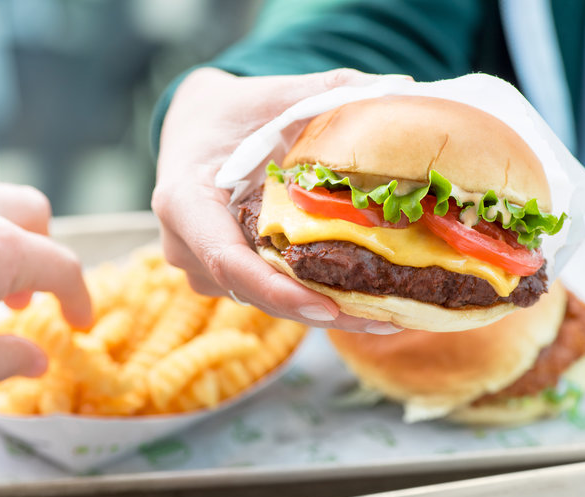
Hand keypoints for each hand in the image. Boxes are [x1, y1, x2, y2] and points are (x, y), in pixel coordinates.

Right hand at [153, 67, 402, 333]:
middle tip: (386, 319)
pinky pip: (266, 292)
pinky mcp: (222, 275)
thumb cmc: (230, 113)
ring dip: (320, 309)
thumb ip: (326, 92)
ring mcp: (201, 265)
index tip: (329, 308)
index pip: (227, 259)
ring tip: (387, 316)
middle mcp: (184, 245)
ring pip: (263, 299)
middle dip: (317, 310)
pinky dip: (309, 297)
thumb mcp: (272, 96)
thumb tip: (399, 88)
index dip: (278, 290)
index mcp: (185, 201)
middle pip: (253, 291)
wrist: (195, 128)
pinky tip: (363, 303)